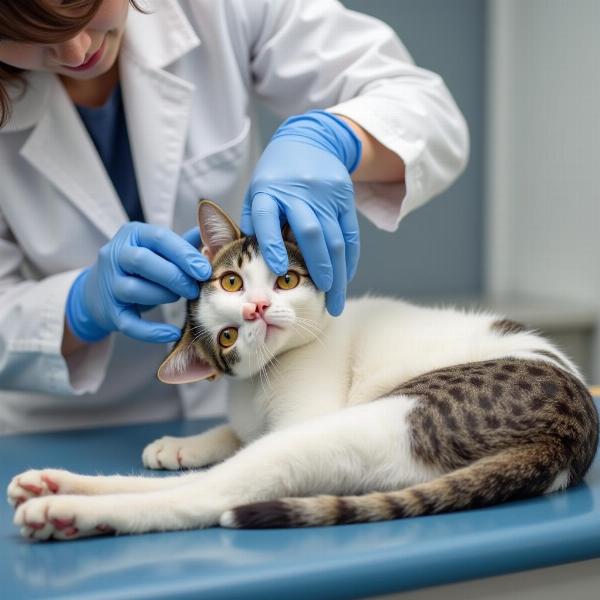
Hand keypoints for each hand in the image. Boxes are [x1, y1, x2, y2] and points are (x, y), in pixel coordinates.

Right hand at [66, 222, 209, 343]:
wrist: (99, 293)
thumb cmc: (141, 268)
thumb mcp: (158, 250)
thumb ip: (184, 243)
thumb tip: (209, 233)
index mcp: (133, 234)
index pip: (159, 238)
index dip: (185, 254)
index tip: (205, 270)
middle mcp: (115, 255)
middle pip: (142, 261)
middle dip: (175, 276)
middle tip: (195, 288)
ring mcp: (109, 284)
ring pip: (134, 289)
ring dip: (164, 296)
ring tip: (180, 298)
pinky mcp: (109, 312)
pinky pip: (130, 324)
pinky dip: (153, 331)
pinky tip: (172, 333)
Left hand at [241, 111, 361, 315]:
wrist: (312, 139)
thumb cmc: (276, 173)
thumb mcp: (257, 189)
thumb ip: (252, 220)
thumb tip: (247, 256)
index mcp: (269, 190)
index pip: (268, 218)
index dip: (271, 243)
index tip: (277, 269)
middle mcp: (298, 193)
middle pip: (310, 233)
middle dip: (317, 268)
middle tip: (322, 298)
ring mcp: (325, 195)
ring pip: (334, 238)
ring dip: (337, 272)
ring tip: (336, 300)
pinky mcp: (344, 198)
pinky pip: (350, 233)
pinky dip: (349, 258)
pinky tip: (346, 277)